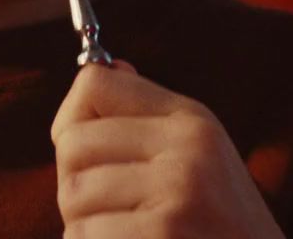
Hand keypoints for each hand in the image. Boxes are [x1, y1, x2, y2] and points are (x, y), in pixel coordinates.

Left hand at [51, 62, 283, 238]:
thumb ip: (149, 118)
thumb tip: (104, 70)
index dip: (73, 119)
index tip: (88, 153)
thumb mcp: (201, 159)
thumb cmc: (220, 228)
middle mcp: (188, 148)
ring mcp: (178, 193)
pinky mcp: (162, 234)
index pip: (94, 84)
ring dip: (83, 224)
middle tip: (107, 208)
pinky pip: (83, 235)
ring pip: (72, 195)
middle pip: (72, 142)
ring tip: (124, 234)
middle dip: (74, 181)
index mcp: (192, 120)